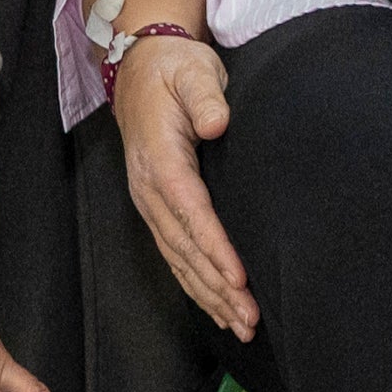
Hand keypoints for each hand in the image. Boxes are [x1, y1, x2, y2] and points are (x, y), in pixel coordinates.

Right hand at [109, 35, 253, 340]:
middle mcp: (149, 188)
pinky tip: (217, 307)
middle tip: (250, 317)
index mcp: (159, 158)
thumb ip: (205, 96)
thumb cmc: (173, 69)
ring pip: (179, 259)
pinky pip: (175, 254)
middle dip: (217, 286)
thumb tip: (216, 124)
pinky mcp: (157, 207)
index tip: (239, 277)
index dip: (214, 247)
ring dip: (209, 295)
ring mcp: (149, 202)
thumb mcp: (192, 70)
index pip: (190, 211)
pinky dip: (196, 284)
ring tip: (242, 324)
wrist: (141, 67)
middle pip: (184, 247)